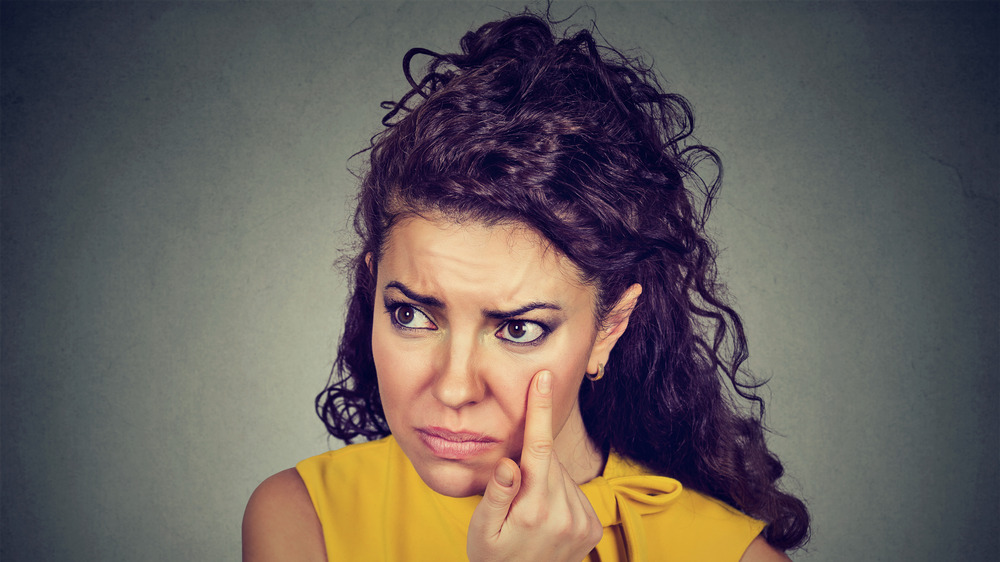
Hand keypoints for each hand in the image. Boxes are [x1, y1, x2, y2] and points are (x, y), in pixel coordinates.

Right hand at [467, 371, 602, 560]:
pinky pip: (573, 492)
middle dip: (532, 462)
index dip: (540, 411)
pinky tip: (544, 518)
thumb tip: (508, 463)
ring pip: (561, 476)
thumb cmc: (493, 559)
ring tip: (527, 512)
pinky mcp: (592, 528)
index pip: (539, 448)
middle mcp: (564, 514)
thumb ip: (495, 495)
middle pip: (549, 461)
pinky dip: (557, 494)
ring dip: (545, 480)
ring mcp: (582, 522)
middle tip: (513, 490)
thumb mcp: (482, 531)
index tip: (543, 379)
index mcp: (534, 510)